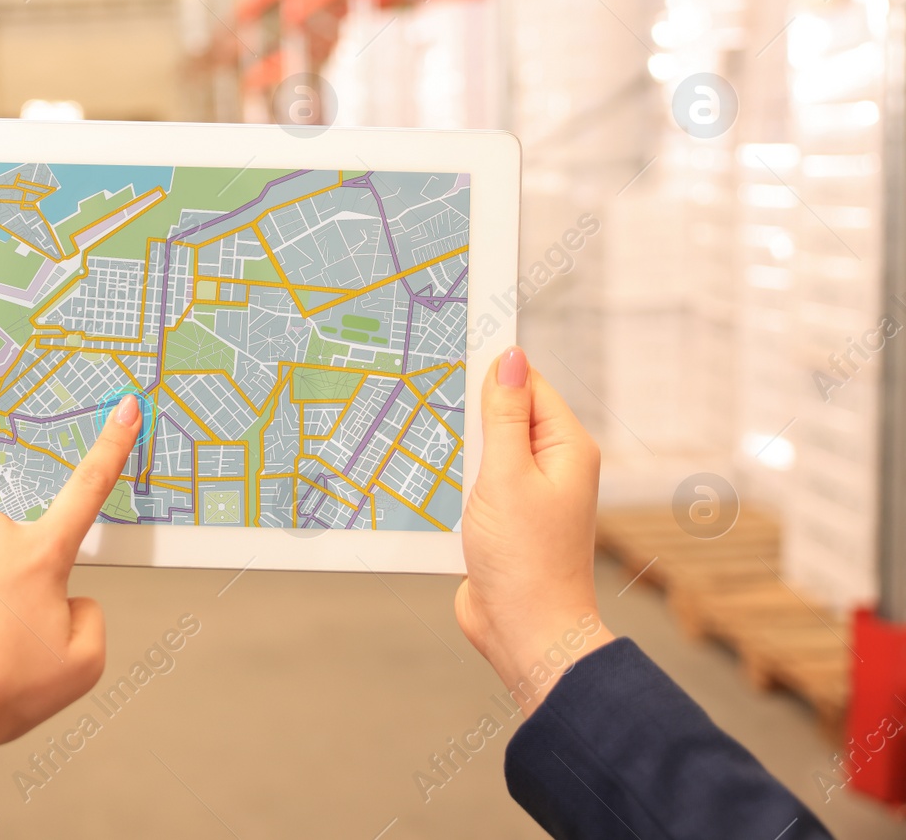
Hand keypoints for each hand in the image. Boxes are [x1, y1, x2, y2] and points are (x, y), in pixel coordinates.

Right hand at [454, 347, 614, 714]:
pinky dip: (455, 476)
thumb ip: (504, 415)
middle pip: (505, 414)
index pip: (528, 384)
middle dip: (468, 407)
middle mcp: (553, 465)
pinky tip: (426, 476)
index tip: (448, 352)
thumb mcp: (506, 475)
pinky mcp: (505, 518)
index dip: (490, 368)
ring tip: (420, 436)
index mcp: (567, 447)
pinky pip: (478, 481)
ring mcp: (529, 493)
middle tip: (423, 395)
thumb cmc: (524, 559)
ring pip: (486, 448)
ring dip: (458, 446)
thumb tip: (510, 358)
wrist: (525, 633)